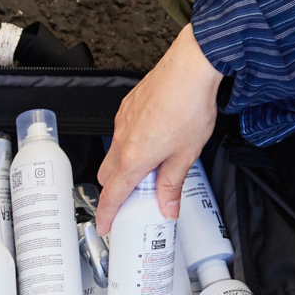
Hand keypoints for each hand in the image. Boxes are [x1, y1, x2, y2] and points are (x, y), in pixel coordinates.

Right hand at [97, 25, 221, 230]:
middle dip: (115, 190)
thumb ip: (172, 184)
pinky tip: (154, 139)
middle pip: (107, 175)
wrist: (190, 68)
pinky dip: (130, 144)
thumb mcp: (186, 154)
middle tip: (135, 198)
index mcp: (134, 158)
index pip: (112, 194)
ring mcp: (122, 121)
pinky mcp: (127, 107)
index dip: (106, 214)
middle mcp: (122, 140)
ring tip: (151, 166)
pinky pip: (121, 132)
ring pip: (114, 153)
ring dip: (125, 165)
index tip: (105, 225)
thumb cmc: (189, 107)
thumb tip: (167, 207)